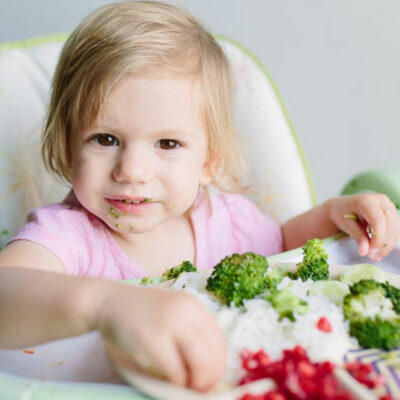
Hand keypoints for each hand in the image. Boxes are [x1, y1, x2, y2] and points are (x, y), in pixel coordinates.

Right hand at [90, 282, 226, 390]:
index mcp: (194, 305)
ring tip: (187, 386)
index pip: (220, 341)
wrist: (110, 302)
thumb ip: (191, 332)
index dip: (219, 365)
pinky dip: (177, 382)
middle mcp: (186, 311)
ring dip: (197, 382)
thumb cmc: (142, 313)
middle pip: (214, 354)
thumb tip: (209, 368)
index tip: (211, 379)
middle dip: (210, 378)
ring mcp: (169, 324)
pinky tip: (170, 381)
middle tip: (200, 389)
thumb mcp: (173, 313)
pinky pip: (175, 370)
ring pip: (200, 363)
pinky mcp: (152, 338)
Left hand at [328, 193, 399, 261]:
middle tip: (371, 257)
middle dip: (382, 244)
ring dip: (387, 246)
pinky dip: (387, 243)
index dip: (378, 238)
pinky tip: (378, 252)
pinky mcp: (392, 214)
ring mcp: (389, 207)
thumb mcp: (346, 224)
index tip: (371, 252)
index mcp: (367, 201)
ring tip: (374, 257)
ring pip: (395, 230)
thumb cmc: (342, 213)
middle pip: (390, 225)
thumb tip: (365, 252)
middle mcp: (381, 201)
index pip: (379, 220)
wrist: (342, 207)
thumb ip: (357, 236)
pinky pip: (394, 231)